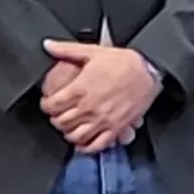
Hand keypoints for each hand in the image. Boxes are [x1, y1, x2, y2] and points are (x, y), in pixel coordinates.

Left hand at [40, 40, 158, 153]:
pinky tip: (82, 143)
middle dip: (55, 119)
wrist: (147, 71)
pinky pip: (97, 144)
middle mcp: (89, 107)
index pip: (52, 106)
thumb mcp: (92, 51)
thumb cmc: (122, 62)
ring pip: (76, 136)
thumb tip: (48, 45)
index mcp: (80, 89)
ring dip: (68, 133)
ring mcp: (102, 120)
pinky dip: (86, 147)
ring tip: (68, 127)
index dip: (46, 106)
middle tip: (57, 115)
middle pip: (61, 122)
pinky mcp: (115, 128)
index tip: (47, 103)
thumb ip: (66, 50)